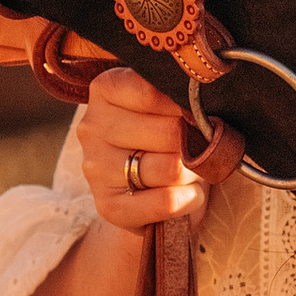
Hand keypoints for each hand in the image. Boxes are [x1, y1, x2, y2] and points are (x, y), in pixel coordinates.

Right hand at [75, 66, 240, 232]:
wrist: (151, 186)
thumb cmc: (164, 132)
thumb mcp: (168, 100)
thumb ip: (178, 94)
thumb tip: (203, 103)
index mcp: (105, 90)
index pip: (155, 93)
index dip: (187, 106)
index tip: (195, 112)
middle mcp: (93, 127)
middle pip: (170, 132)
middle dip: (196, 142)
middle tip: (198, 146)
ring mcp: (96, 168)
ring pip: (171, 168)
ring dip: (194, 172)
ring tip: (191, 169)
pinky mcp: (108, 205)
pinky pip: (166, 202)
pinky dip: (190, 198)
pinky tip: (189, 193)